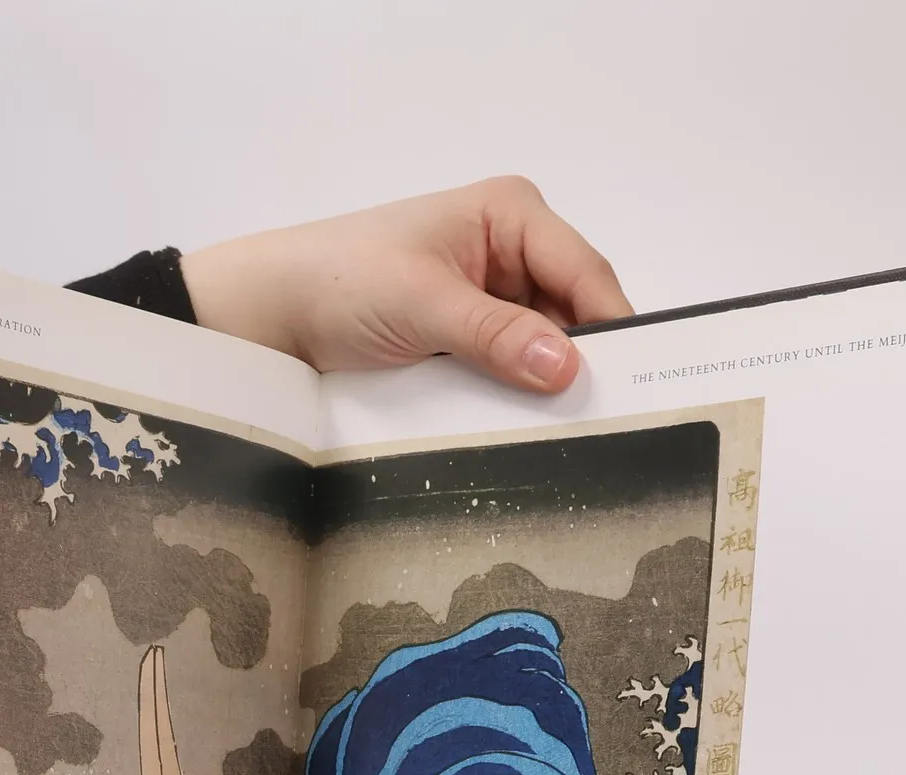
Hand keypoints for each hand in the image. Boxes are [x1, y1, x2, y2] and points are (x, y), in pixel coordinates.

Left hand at [182, 177, 631, 393]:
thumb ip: (496, 335)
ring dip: (546, 386)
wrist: (272, 315)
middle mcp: (510, 251)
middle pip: (573, 312)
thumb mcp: (424, 304)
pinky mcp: (468, 340)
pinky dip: (515, 396)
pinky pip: (510, 371)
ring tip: (563, 430)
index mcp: (511, 214)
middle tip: (601, 419)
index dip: (610, 326)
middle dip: (581, 360)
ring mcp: (490, 299)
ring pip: (544, 349)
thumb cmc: (340, 281)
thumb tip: (565, 365)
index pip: (585, 272)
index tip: (633, 381)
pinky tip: (523, 426)